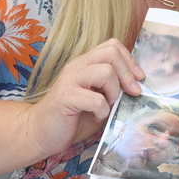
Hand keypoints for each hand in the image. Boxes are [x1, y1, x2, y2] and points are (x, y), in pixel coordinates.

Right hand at [25, 39, 144, 156]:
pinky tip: (96, 116)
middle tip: (131, 92)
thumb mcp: (97, 99)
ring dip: (114, 91)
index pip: (112, 46)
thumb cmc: (72, 118)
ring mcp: (70, 80)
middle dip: (127, 73)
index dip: (130, 61)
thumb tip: (137, 87)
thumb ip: (112, 89)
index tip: (138, 79)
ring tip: (108, 104)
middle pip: (111, 52)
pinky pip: (96, 99)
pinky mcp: (65, 97)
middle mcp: (77, 67)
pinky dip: (103, 111)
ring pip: (106, 72)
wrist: (40, 133)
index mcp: (85, 64)